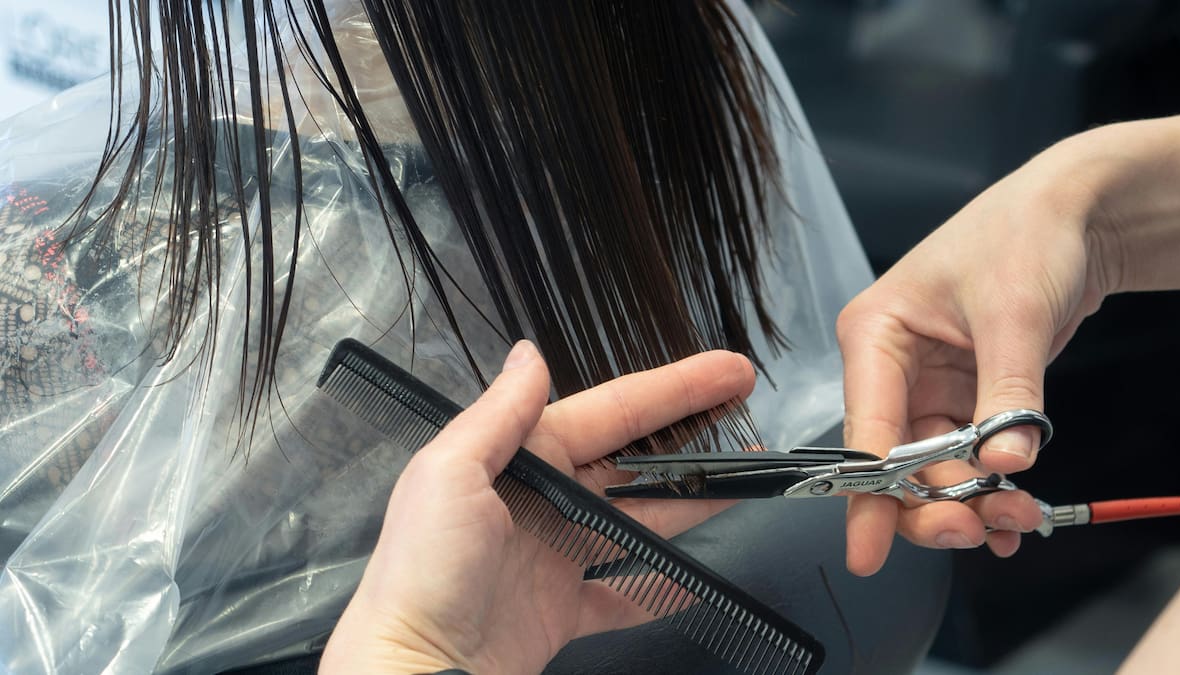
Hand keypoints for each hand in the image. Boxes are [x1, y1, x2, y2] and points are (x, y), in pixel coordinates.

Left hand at [319, 341, 754, 673]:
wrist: (413, 669)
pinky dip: (660, 590)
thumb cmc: (425, 569)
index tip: (728, 373)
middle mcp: (541, 500)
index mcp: (518, 457)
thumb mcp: (449, 472)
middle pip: (631, 463)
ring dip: (689, 506)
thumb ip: (499, 413)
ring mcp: (556, 557)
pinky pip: (624, 594)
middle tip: (748, 425)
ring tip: (742, 488)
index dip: (673, 390)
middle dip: (690, 441)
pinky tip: (696, 582)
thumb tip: (529, 353)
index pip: (611, 411)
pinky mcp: (562, 611)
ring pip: (638, 523)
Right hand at [835, 126, 1125, 574]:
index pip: (864, 429)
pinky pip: (965, 457)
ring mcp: (926, 384)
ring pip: (931, 468)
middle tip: (977, 530)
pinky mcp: (962, 394)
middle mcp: (891, 366)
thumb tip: (1007, 464)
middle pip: (894, 461)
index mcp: (875, 335)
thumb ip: (1008, 396)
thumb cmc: (1025, 233)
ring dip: (969, 501)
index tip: (867, 550)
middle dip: (933, 503)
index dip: (867, 495)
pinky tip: (1011, 512)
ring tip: (1015, 520)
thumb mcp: (1015, 315)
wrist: (1077, 211)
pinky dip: (988, 487)